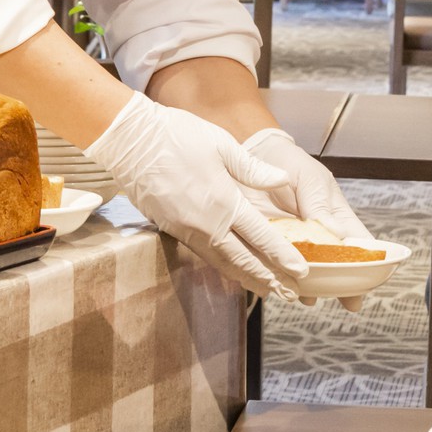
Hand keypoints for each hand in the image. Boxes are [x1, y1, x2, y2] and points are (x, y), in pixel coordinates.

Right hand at [85, 93, 307, 299]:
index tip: (301, 272)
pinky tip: (235, 270)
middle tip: (291, 295)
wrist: (130, 142)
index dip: (283, 257)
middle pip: (243, 260)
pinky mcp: (173, 230)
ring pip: (223, 262)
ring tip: (268, 290)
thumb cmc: (176, 136)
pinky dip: (225, 267)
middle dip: (269, 279)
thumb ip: (253, 169)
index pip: (261, 237)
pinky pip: (205, 255)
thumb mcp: (221, 144)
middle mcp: (206, 223)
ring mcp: (187, 230)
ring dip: (247, 278)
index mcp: (223, 201)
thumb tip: (282, 180)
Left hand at [242, 128, 371, 310]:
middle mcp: (315, 234)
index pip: (357, 241)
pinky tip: (276, 287)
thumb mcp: (307, 179)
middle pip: (334, 265)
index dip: (367, 262)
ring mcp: (291, 243)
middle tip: (348, 301)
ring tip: (308, 297)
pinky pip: (273, 268)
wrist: (251, 156)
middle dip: (342, 284)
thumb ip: (320, 205)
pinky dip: (275, 279)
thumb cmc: (286, 163)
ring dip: (308, 286)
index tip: (371, 281)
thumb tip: (339, 232)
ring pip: (304, 273)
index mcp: (333, 216)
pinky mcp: (266, 247)